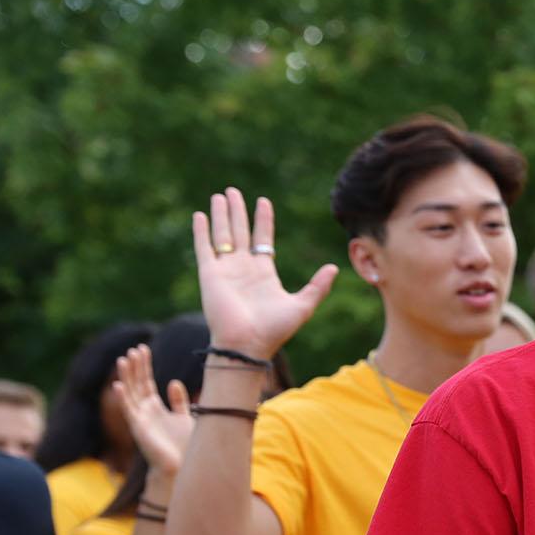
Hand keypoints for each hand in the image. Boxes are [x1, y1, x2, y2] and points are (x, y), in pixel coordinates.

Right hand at [111, 345, 193, 478]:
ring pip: (130, 393)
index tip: (143, 348)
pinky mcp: (138, 428)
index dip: (144, 366)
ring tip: (123, 359)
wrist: (182, 467)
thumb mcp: (185, 417)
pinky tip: (118, 385)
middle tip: (134, 349)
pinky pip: (128, 410)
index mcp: (155, 407)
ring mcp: (139, 419)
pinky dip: (123, 398)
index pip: (146, 381)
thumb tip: (172, 381)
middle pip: (136, 384)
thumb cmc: (184, 445)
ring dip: (126, 377)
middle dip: (134, 367)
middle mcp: (144, 411)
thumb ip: (178, 400)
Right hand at [192, 187, 336, 358]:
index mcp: (264, 273)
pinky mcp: (210, 274)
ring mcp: (225, 270)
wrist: (248, 344)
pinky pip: (204, 247)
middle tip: (232, 191)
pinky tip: (200, 215)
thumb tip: (334, 267)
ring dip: (221, 215)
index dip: (263, 220)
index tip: (263, 201)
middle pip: (240, 232)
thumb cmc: (275, 330)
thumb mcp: (303, 306)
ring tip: (220, 195)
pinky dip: (202, 231)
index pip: (262, 239)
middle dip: (238, 211)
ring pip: (223, 234)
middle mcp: (243, 268)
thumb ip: (318, 286)